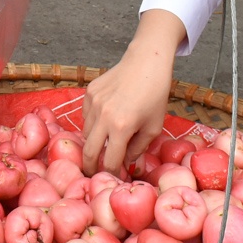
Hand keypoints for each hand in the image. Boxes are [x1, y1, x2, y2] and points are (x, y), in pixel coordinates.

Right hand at [82, 10, 183, 174]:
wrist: (147, 62)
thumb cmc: (155, 95)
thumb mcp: (154, 127)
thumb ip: (138, 149)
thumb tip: (126, 163)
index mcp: (121, 127)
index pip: (110, 161)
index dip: (112, 174)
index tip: (114, 180)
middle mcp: (103, 115)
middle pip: (89, 151)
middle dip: (90, 167)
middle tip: (93, 174)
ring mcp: (93, 103)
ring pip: (86, 133)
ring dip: (94, 142)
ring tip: (105, 142)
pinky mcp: (89, 93)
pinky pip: (86, 116)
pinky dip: (93, 123)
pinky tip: (106, 119)